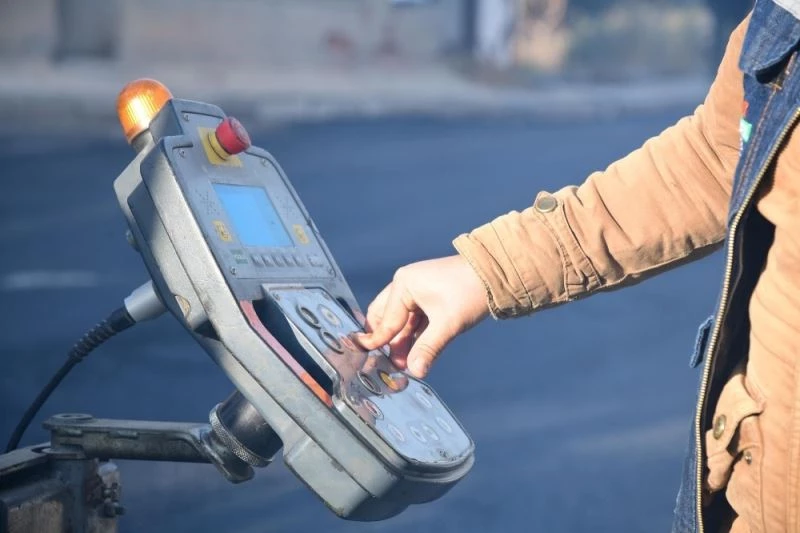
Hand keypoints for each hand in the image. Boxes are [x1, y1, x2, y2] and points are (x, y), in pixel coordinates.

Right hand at [354, 255, 489, 377]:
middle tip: (389, 363)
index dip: (379, 342)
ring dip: (401, 340)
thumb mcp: (448, 324)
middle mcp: (405, 284)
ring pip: (399, 319)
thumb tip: (416, 371)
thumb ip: (428, 348)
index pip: (387, 320)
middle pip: (384, 316)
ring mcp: (416, 290)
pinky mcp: (428, 297)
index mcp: (404, 284)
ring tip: (404, 363)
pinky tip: (416, 351)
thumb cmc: (470, 292)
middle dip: (387, 340)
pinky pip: (412, 319)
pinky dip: (412, 334)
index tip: (368, 360)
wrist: (496, 274)